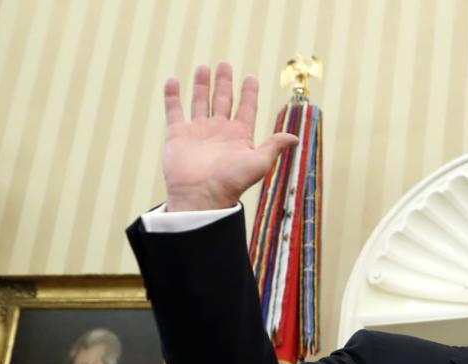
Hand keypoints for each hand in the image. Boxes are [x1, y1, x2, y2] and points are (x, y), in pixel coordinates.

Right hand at [162, 62, 298, 210]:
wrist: (201, 196)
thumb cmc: (231, 182)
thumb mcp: (259, 162)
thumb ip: (274, 146)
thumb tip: (296, 138)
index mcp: (239, 136)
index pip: (246, 109)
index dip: (249, 93)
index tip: (251, 78)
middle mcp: (219, 131)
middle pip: (223, 100)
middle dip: (225, 82)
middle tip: (225, 64)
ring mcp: (198, 131)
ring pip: (200, 101)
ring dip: (202, 84)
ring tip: (204, 67)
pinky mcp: (177, 134)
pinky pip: (174, 110)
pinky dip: (172, 95)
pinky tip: (173, 81)